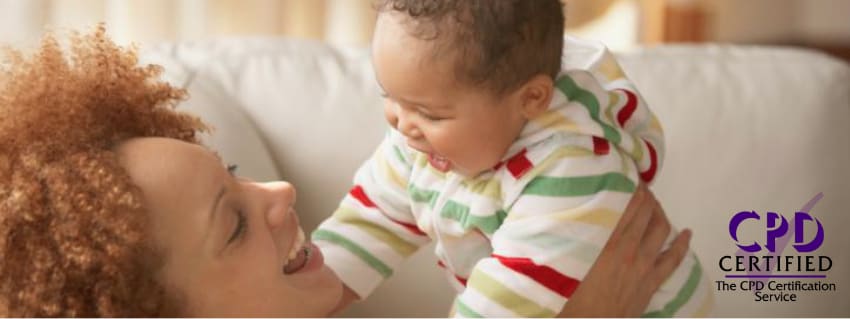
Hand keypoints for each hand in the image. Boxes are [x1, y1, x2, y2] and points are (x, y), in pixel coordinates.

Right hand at [558, 184, 690, 316]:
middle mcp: (630, 250)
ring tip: (656, 206)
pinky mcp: (651, 282)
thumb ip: (575, 240)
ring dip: (661, 214)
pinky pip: (674, 259)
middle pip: (647, 214)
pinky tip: (687, 233)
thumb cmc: (572, 297)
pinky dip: (682, 244)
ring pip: (662, 230)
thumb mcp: (569, 261)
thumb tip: (571, 221)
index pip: (630, 207)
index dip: (635, 190)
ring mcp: (644, 266)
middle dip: (648, 198)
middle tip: (642, 189)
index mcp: (608, 243)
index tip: (632, 178)